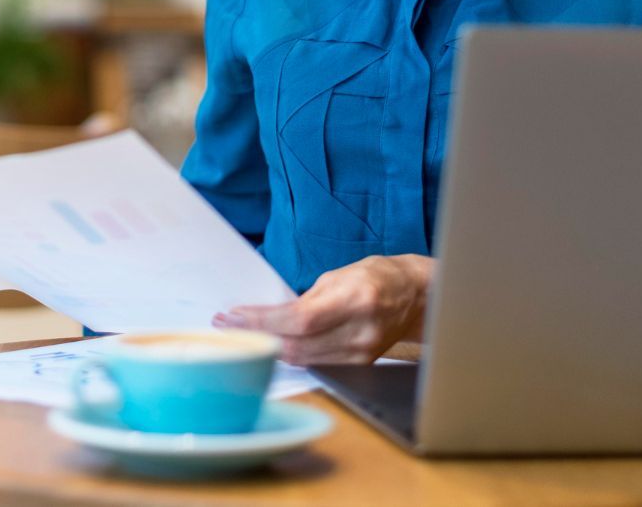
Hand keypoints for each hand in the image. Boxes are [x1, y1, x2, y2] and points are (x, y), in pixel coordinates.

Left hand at [213, 255, 432, 364]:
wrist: (413, 296)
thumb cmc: (374, 277)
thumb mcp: (338, 276)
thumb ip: (305, 299)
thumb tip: (270, 317)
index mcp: (355, 300)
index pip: (299, 320)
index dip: (262, 321)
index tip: (234, 315)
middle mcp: (360, 331)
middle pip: (297, 345)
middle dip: (257, 336)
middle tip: (228, 325)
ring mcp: (362, 353)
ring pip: (303, 359)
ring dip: (269, 347)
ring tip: (242, 334)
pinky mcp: (360, 365)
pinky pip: (316, 364)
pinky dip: (291, 354)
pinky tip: (272, 343)